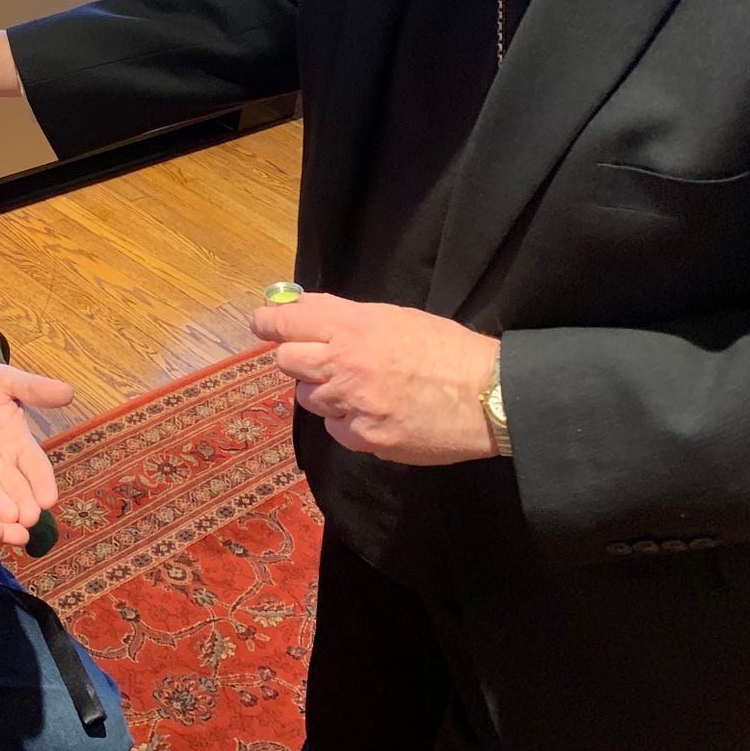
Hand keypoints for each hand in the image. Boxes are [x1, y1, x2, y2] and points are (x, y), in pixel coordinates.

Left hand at [0, 363, 68, 527]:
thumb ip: (32, 388)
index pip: (36, 467)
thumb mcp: (3, 381)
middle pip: (16, 489)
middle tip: (30, 519)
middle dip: (24, 505)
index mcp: (18, 443)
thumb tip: (69, 392)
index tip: (50, 499)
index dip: (43, 482)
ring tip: (7, 520)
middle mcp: (0, 465)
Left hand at [250, 294, 500, 465]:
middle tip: (318, 358)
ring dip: (322, 391)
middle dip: (297, 358)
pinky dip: (346, 421)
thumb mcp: (395, 316)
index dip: (267, 322)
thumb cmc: (446, 348)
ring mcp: (353, 405)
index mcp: (354, 326)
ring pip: (307, 397)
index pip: (287, 321)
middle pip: (286, 361)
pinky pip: (334, 428)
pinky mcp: (364, 438)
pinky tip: (373, 412)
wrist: (488, 395)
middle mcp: (345, 363)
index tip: (261, 323)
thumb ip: (346, 316)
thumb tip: (303, 312)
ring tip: (357, 387)